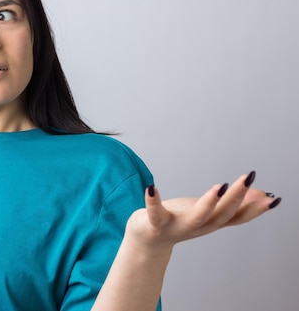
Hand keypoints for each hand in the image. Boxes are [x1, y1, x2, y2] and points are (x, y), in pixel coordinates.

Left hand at [126, 171, 280, 250]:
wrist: (147, 242)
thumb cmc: (178, 220)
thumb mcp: (208, 211)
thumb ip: (233, 204)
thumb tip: (264, 194)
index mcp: (212, 222)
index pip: (238, 217)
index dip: (255, 209)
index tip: (273, 198)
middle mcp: (198, 227)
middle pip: (222, 215)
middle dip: (236, 197)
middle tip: (248, 178)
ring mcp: (177, 227)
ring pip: (197, 217)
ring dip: (209, 202)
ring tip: (219, 186)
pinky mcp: (156, 224)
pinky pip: (155, 213)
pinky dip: (153, 200)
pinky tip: (151, 187)